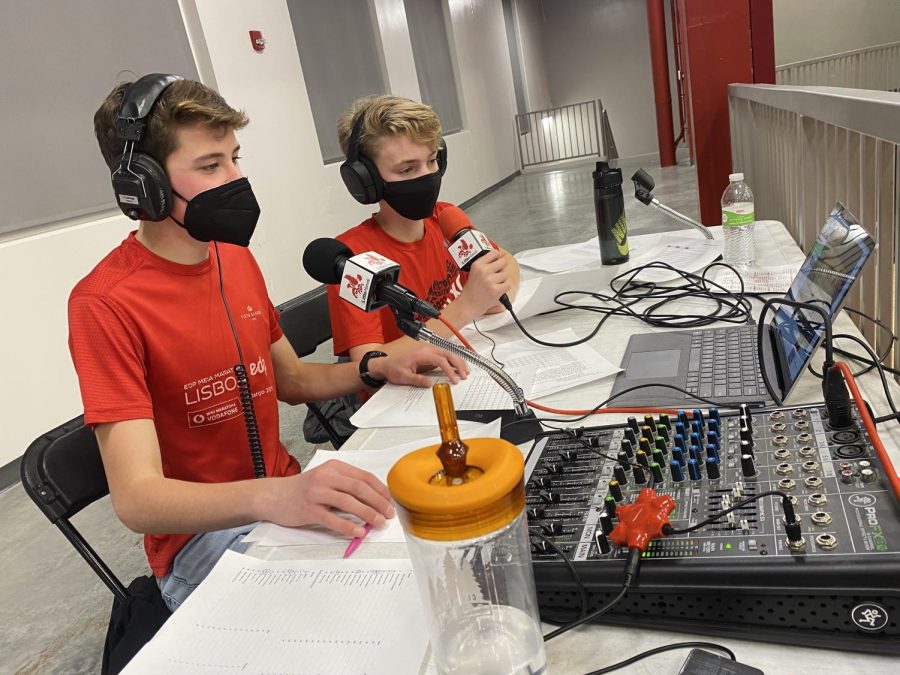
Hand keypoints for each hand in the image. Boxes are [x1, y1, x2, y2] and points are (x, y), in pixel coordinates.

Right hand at [268, 460, 394, 537]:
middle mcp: (326, 477)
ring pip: (348, 502)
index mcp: (334, 467)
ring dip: (367, 514)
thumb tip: (373, 501)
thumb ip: (346, 485)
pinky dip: (348, 526)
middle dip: (378, 502)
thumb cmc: (303, 489)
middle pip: (359, 488)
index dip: (380, 489)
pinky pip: (332, 519)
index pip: (364, 476)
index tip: (391, 501)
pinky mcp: (309, 509)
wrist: (274, 496)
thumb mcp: (326, 478)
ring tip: (379, 523)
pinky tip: (358, 532)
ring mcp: (317, 493)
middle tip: (389, 514)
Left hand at [369, 345, 468, 386]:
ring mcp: (428, 350)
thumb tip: (431, 384)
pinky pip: (443, 355)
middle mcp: (426, 349)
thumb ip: (418, 380)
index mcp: (421, 353)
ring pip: (447, 353)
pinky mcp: (429, 354)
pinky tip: (457, 368)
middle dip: (458, 364)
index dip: (449, 370)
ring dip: (457, 361)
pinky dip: (452, 361)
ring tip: (465, 371)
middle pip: (447, 353)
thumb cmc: (393, 368)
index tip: (454, 379)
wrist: (386, 364)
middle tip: (465, 375)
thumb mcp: (404, 377)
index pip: (440, 360)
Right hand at [457, 249, 511, 318]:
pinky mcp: (496, 290)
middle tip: (495, 276)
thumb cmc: (471, 290)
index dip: (497, 258)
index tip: (496, 262)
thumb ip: (485, 264)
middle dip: (501, 269)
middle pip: (503, 262)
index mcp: (477, 264)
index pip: (494, 253)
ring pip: (506, 275)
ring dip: (502, 280)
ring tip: (493, 285)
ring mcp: (490, 280)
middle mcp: (483, 271)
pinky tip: (495, 291)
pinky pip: (507, 285)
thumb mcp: (474, 272)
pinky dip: (503, 289)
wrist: (468, 305)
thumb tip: (499, 257)